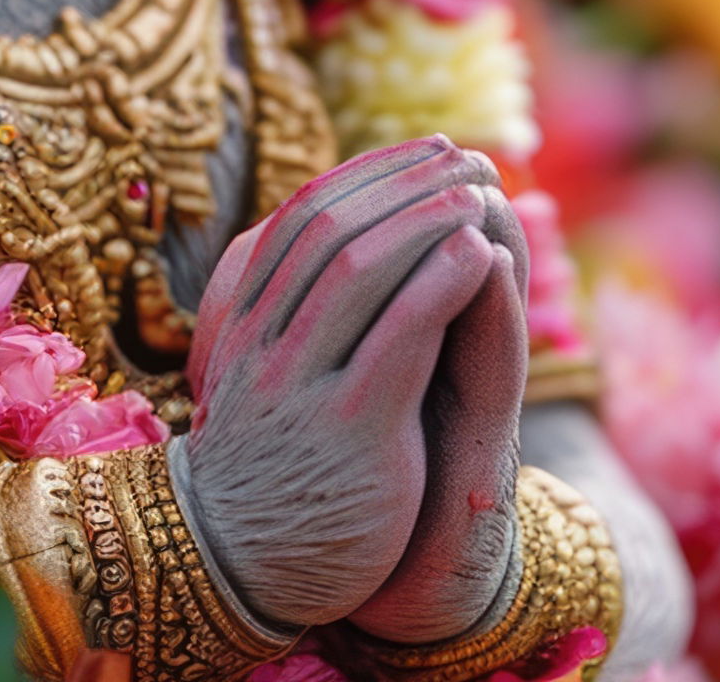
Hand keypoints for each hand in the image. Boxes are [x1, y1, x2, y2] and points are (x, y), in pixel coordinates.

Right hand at [171, 136, 509, 631]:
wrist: (241, 569)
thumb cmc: (271, 462)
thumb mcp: (261, 370)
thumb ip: (283, 307)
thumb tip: (324, 225)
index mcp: (243, 318)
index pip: (303, 215)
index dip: (368, 173)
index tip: (424, 151)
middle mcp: (262, 340)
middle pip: (330, 227)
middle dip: (403, 182)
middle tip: (464, 156)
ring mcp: (298, 383)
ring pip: (358, 268)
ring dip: (425, 218)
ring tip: (478, 190)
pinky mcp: (349, 428)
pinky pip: (397, 335)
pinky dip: (439, 283)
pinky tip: (478, 255)